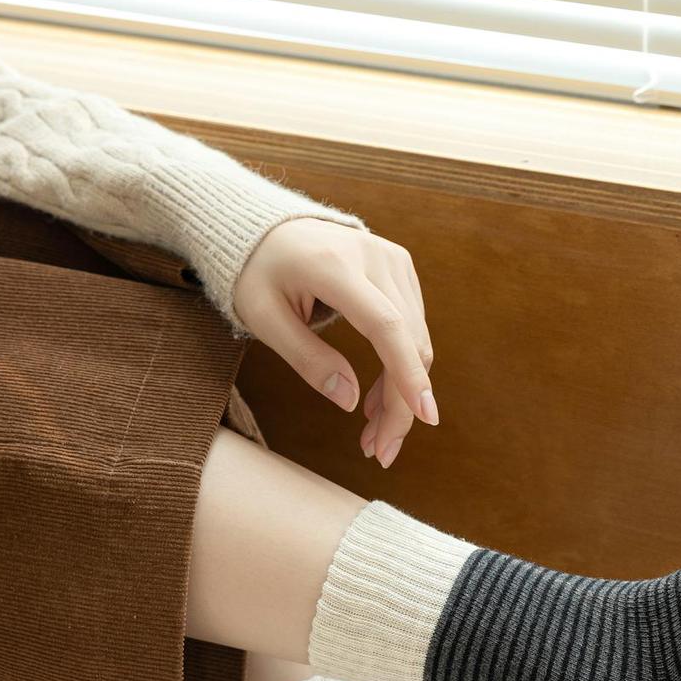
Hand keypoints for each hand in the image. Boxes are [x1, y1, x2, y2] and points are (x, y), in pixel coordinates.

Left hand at [234, 218, 436, 468]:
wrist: (265, 228)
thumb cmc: (256, 273)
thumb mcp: (264, 319)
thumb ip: (307, 359)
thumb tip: (351, 403)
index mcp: (335, 266)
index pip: (386, 326)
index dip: (407, 374)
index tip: (424, 417)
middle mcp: (374, 257)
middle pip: (408, 340)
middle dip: (402, 402)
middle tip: (380, 452)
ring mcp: (393, 259)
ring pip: (417, 338)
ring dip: (402, 391)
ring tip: (373, 433)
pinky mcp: (400, 267)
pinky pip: (413, 325)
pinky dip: (401, 366)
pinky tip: (378, 396)